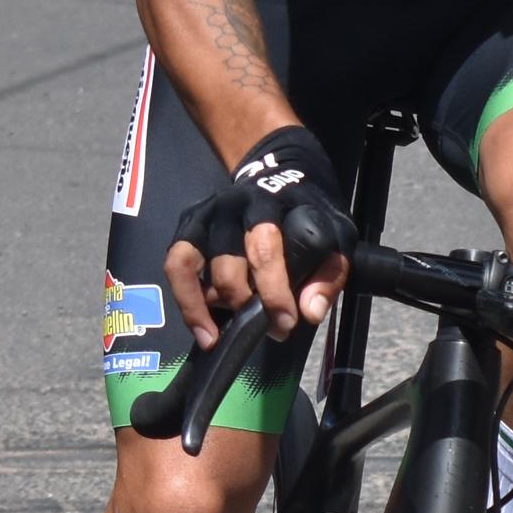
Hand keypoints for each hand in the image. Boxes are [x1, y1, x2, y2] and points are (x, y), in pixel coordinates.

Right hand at [162, 125, 355, 346]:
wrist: (279, 175)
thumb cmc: (308, 214)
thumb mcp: (336, 237)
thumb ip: (328, 274)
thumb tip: (310, 312)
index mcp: (273, 202)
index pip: (265, 247)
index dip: (274, 290)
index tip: (286, 322)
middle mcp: (234, 206)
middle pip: (228, 261)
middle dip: (246, 303)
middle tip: (269, 329)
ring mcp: (207, 214)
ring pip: (193, 262)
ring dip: (205, 304)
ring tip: (219, 336)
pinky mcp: (188, 226)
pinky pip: (176, 264)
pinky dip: (185, 299)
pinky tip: (202, 327)